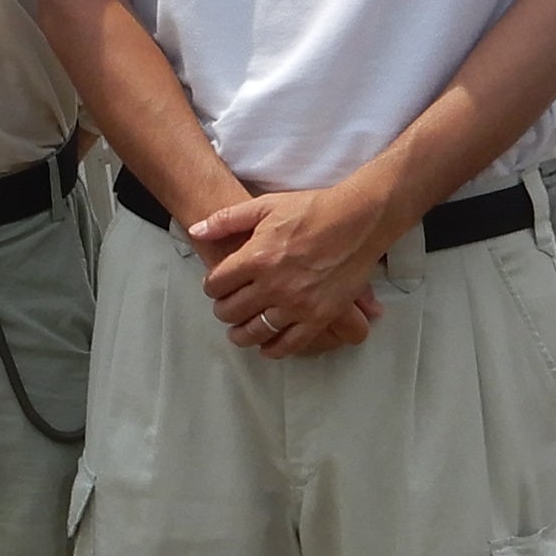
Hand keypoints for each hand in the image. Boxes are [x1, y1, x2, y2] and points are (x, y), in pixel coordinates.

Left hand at [186, 185, 389, 356]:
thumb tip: (196, 230)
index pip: (217, 284)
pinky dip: (273, 349)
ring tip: (238, 332)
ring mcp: (297, 304)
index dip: (211, 287)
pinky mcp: (319, 316)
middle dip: (223, 310)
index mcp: (256, 257)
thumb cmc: (312, 209)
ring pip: (255, 331)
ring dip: (241, 334)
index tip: (216, 286)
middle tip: (225, 308)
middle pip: (231, 310)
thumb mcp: (265, 205)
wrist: (358, 220)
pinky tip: (266, 346)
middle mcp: (273, 284)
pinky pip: (288, 344)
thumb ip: (227, 220)